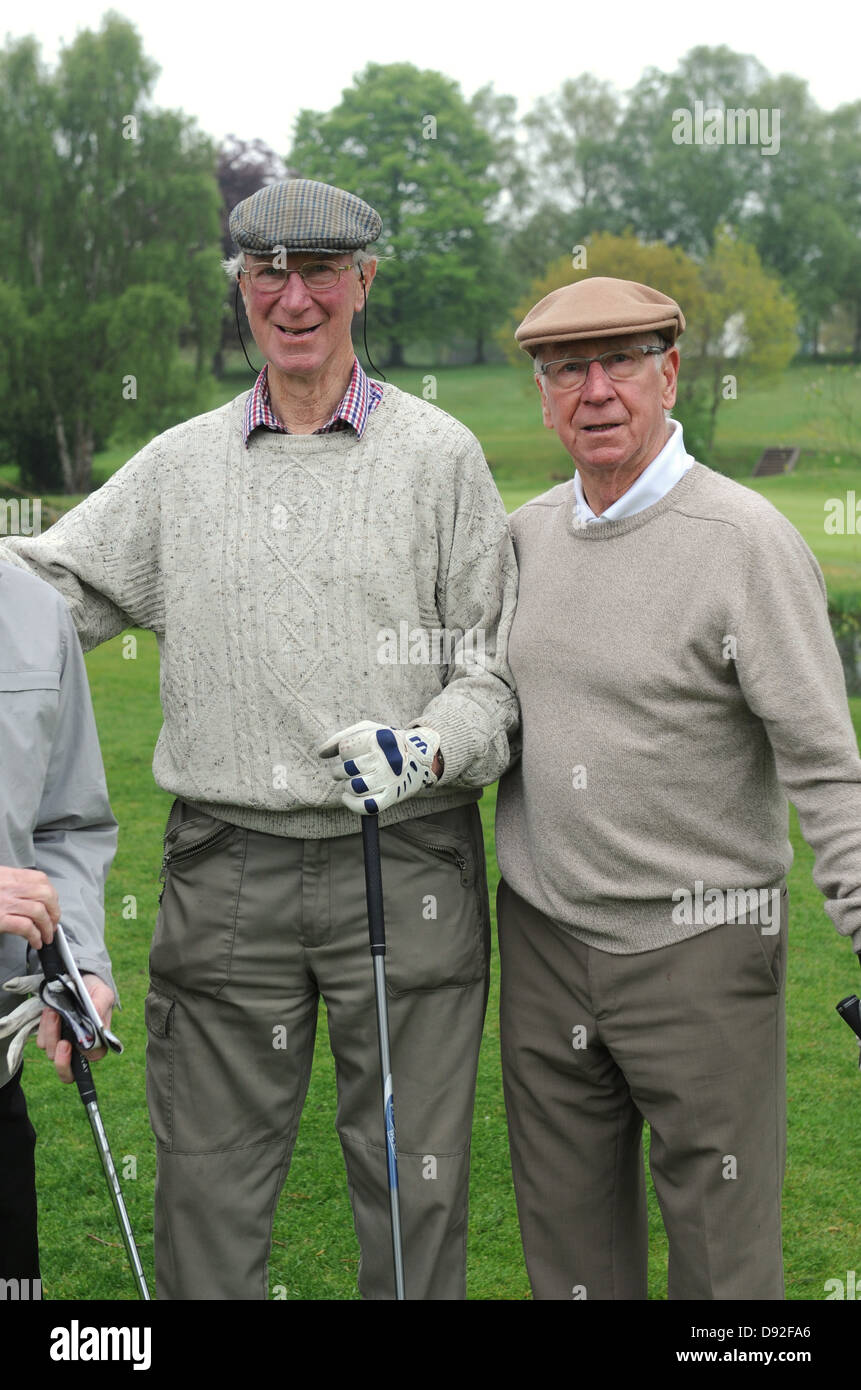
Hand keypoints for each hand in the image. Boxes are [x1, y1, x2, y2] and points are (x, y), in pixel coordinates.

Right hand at [0, 867, 59, 949]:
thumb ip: (10, 884)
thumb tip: (29, 894)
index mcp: (8, 875)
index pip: (41, 879)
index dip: (52, 894)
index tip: (53, 905)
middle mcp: (9, 887)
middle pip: (45, 895)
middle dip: (55, 911)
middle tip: (53, 923)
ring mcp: (4, 903)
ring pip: (39, 912)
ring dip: (48, 927)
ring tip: (46, 936)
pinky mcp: (0, 919)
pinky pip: (25, 927)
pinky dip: (35, 936)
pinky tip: (35, 942)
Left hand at [37, 974, 113, 1084]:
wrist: (76, 980)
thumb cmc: (94, 990)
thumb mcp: (102, 994)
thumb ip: (100, 1007)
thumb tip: (96, 1022)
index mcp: (97, 1041)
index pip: (92, 1058)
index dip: (84, 1056)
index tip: (75, 1043)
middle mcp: (79, 1047)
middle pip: (67, 1069)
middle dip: (62, 1060)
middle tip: (63, 1043)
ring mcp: (63, 1043)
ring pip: (52, 1052)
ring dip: (51, 1033)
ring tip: (55, 1012)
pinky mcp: (49, 1036)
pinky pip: (42, 1041)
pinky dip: (43, 1027)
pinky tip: (50, 1011)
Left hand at [319, 720, 441, 814]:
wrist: (417, 756)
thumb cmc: (385, 742)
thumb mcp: (366, 730)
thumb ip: (341, 738)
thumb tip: (321, 754)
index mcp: (378, 739)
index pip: (345, 748)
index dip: (342, 751)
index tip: (349, 752)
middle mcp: (384, 759)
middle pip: (347, 769)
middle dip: (340, 771)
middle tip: (345, 770)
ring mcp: (388, 779)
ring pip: (354, 787)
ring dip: (347, 786)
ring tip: (351, 781)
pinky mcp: (391, 796)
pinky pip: (366, 806)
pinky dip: (352, 804)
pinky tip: (348, 797)